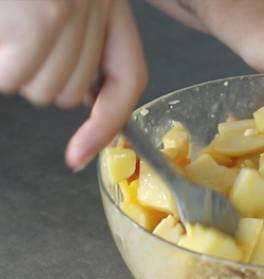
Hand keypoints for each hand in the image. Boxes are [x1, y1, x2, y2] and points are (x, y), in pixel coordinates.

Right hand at [0, 0, 147, 169]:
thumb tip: (78, 97)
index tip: (77, 156)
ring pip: (44, 90)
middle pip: (72, 92)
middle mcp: (99, 6)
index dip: (104, 123)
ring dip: (12, 69)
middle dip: (37, 77)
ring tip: (7, 25)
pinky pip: (15, 77)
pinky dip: (0, 66)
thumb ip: (76, 41)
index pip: (129, 78)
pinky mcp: (43, 19)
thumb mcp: (61, 7)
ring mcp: (72, 12)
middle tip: (16, 35)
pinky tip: (0, 30)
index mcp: (108, 2)